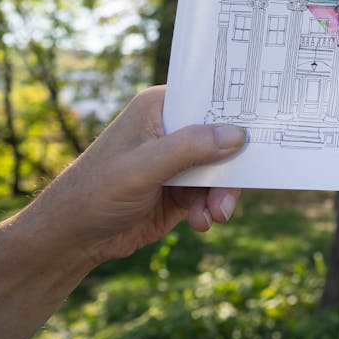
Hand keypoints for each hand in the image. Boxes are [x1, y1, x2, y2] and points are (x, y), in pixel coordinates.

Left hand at [26, 85, 247, 267]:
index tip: (266, 122)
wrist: (71, 240)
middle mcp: (172, 130)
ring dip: (222, 193)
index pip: (209, 98)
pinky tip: (200, 222)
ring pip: (222, 169)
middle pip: (223, 138)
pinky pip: (212, 192)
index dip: (237, 110)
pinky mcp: (181, 189)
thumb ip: (190, 147)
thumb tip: (238, 134)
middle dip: (231, 166)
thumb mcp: (143, 167)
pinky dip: (210, 208)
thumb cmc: (95, 192)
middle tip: (233, 190)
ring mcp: (178, 161)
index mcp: (160, 107)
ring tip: (216, 215)